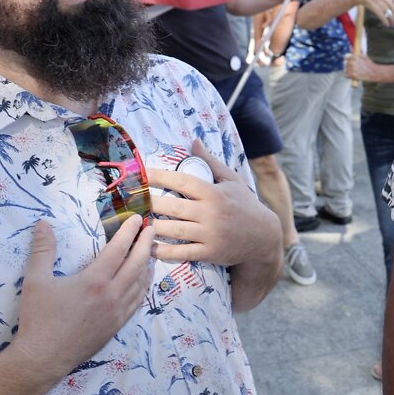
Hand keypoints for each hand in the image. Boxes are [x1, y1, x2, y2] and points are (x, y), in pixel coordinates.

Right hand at [9, 216, 154, 379]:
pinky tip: (143, 281)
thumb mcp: (36, 281)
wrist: (43, 358)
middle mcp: (112, 294)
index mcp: (95, 280)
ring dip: (147, 263)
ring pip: (141, 283)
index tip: (137, 219)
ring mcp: (117, 312)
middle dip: (146, 243)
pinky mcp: (117, 326)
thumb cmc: (39, 319)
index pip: (119, 249)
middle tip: (151, 228)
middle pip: (137, 263)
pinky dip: (144, 286)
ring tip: (149, 250)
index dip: (129, 232)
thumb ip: (42, 250)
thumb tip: (43, 224)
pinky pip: (137, 301)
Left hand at [146, 140, 279, 267]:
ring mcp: (210, 234)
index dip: (160, 176)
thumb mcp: (231, 180)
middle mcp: (211, 213)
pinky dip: (164, 251)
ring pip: (174, 230)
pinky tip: (149, 247)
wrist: (263, 236)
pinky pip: (182, 252)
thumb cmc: (244, 204)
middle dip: (149, 202)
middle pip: (173, 206)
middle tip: (130, 200)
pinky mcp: (210, 252)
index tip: (142, 173)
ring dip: (152, 226)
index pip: (182, 181)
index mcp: (214, 192)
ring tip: (135, 221)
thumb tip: (193, 141)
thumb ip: (210, 162)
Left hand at [344, 53, 378, 82]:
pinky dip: (348, 75)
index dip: (347, 58)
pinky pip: (346, 75)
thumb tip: (351, 47)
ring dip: (348, 70)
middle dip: (348, 65)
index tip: (349, 60)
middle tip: (353, 67)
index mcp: (354, 57)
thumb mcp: (364, 56)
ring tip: (354, 71)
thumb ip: (357, 52)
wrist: (374, 72)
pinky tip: (352, 75)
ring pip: (345, 69)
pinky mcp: (352, 75)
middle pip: (344, 63)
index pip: (345, 56)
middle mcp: (352, 62)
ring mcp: (352, 69)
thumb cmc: (369, 64)